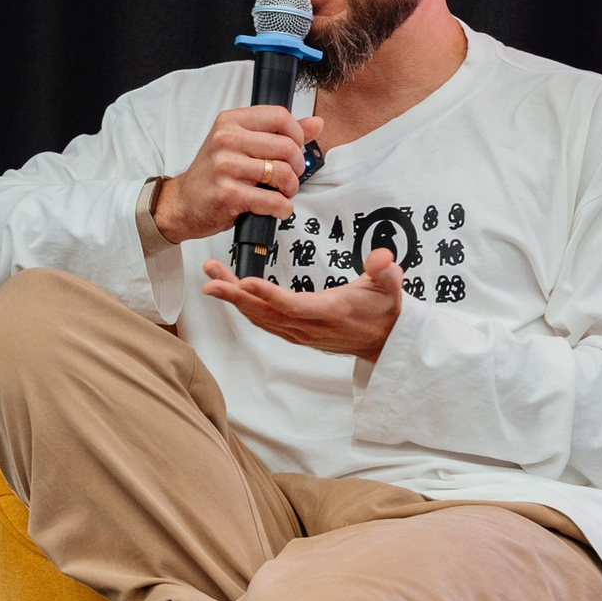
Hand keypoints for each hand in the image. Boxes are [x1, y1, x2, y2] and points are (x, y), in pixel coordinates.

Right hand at [150, 108, 322, 244]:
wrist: (182, 203)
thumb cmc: (214, 175)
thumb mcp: (241, 145)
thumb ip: (279, 133)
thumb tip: (316, 123)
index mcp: (230, 122)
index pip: (280, 115)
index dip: (297, 134)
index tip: (295, 148)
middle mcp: (226, 139)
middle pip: (286, 146)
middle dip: (297, 166)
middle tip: (290, 177)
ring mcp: (225, 166)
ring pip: (282, 173)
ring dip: (291, 188)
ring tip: (283, 193)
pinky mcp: (228, 194)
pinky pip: (272, 200)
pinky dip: (282, 208)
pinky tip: (277, 208)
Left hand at [202, 246, 405, 360]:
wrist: (384, 342)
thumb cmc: (384, 310)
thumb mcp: (391, 288)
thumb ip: (386, 272)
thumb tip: (383, 259)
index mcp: (330, 311)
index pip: (293, 305)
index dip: (268, 295)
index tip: (245, 282)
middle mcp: (310, 326)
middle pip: (266, 312)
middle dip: (235, 295)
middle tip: (211, 278)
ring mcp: (300, 333)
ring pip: (261, 318)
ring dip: (234, 300)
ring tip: (212, 279)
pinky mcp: (296, 333)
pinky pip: (265, 322)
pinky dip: (245, 308)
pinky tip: (231, 294)